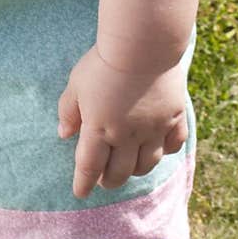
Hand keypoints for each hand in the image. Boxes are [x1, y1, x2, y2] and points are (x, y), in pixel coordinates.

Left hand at [57, 46, 187, 199]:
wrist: (142, 45)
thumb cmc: (103, 62)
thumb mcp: (76, 84)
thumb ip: (68, 111)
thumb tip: (63, 134)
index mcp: (99, 129)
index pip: (89, 166)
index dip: (83, 183)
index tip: (80, 193)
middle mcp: (127, 136)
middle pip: (119, 172)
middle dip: (109, 180)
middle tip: (104, 180)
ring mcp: (153, 129)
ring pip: (146, 164)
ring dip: (135, 170)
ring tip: (129, 167)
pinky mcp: (174, 118)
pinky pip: (173, 145)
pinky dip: (166, 151)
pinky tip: (158, 149)